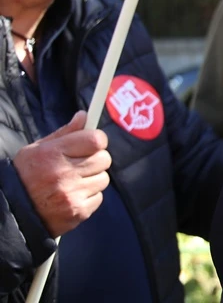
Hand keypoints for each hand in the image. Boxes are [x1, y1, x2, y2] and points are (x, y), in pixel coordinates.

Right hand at [13, 111, 111, 236]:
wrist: (13, 210)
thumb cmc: (27, 175)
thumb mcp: (38, 149)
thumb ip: (65, 133)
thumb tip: (84, 116)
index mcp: (52, 153)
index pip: (96, 140)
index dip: (97, 140)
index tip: (92, 144)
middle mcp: (63, 173)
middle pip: (104, 159)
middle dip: (95, 160)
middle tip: (80, 164)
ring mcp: (71, 194)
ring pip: (103, 179)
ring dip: (93, 179)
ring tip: (73, 182)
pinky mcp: (78, 211)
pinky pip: (98, 197)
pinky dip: (89, 197)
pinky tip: (71, 196)